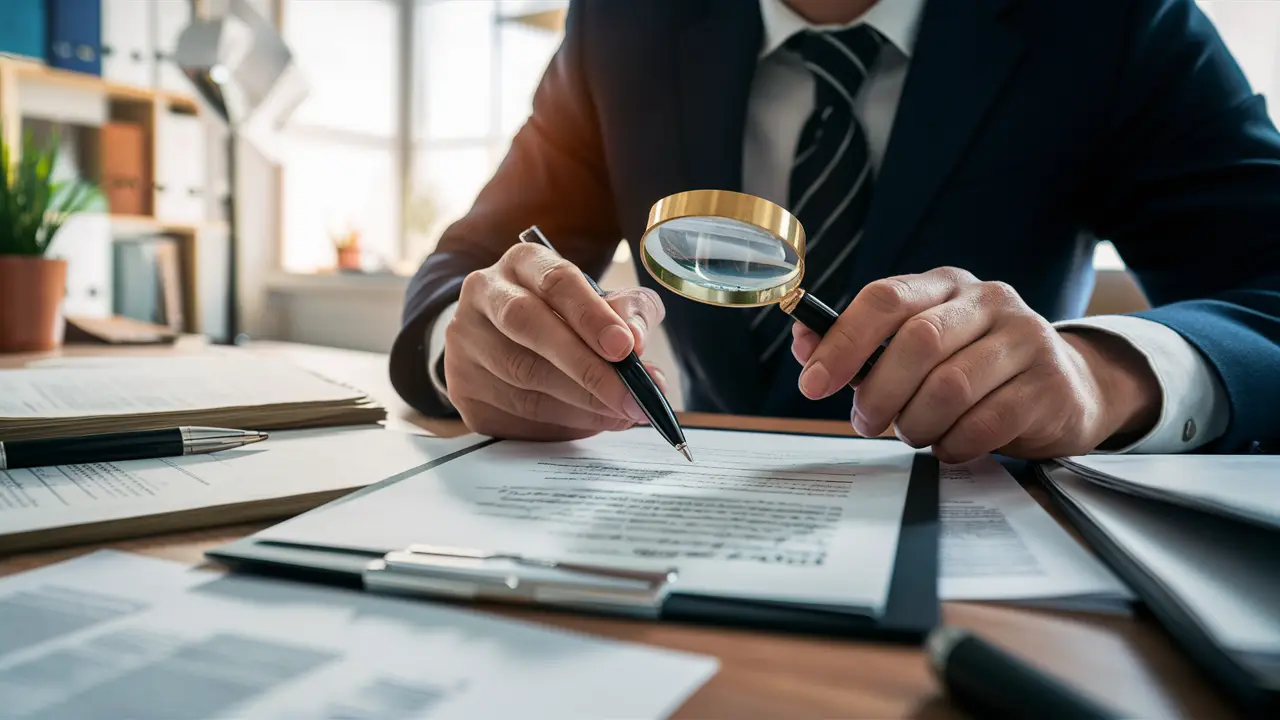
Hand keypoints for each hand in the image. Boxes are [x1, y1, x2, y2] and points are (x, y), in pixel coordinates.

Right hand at [444, 243, 666, 439]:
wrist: (499, 340)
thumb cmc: (563, 316)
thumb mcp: (603, 302)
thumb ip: (628, 312)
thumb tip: (637, 340)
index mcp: (524, 262)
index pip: (555, 280)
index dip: (592, 315)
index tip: (625, 347)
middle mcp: (484, 292)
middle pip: (528, 325)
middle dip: (585, 366)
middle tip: (630, 395)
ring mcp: (465, 340)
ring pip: (522, 375)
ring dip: (580, 401)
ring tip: (621, 412)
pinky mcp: (462, 386)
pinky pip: (513, 410)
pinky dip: (561, 422)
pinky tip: (592, 421)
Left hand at [790, 267, 1161, 461]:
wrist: (1069, 385)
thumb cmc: (975, 365)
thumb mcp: (919, 345)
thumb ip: (861, 346)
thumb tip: (804, 345)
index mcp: (946, 284)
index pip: (886, 298)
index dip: (843, 342)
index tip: (814, 384)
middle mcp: (988, 301)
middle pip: (917, 342)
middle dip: (879, 393)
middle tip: (865, 423)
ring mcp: (1025, 339)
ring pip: (950, 386)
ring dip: (916, 423)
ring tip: (913, 434)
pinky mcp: (1049, 385)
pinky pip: (986, 423)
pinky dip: (954, 444)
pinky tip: (949, 445)